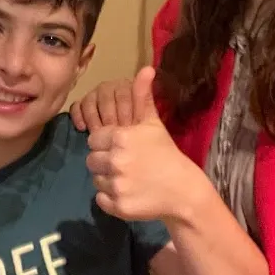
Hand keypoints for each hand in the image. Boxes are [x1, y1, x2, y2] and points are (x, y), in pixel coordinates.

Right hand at [70, 66, 154, 131]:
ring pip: (89, 100)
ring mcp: (94, 95)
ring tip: (98, 133)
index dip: (124, 109)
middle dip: (109, 117)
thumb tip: (149, 69)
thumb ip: (144, 93)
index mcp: (126, 86)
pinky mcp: (81, 105)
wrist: (126, 144)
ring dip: (93, 118)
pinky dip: (78, 116)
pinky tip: (83, 128)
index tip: (127, 125)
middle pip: (105, 96)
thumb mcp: (145, 116)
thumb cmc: (136, 129)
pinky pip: (76, 106)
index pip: (123, 91)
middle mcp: (109, 87)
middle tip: (113, 132)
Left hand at [86, 67, 200, 221]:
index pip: (94, 139)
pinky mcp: (118, 206)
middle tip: (124, 164)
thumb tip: (146, 68)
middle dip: (104, 161)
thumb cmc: (165, 152)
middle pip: (91, 160)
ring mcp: (117, 185)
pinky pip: (100, 200)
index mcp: (120, 138)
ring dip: (107, 179)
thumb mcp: (152, 122)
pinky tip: (127, 192)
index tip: (122, 148)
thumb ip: (143, 96)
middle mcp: (116, 161)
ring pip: (95, 180)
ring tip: (127, 178)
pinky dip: (110, 199)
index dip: (106, 143)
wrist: (183, 189)